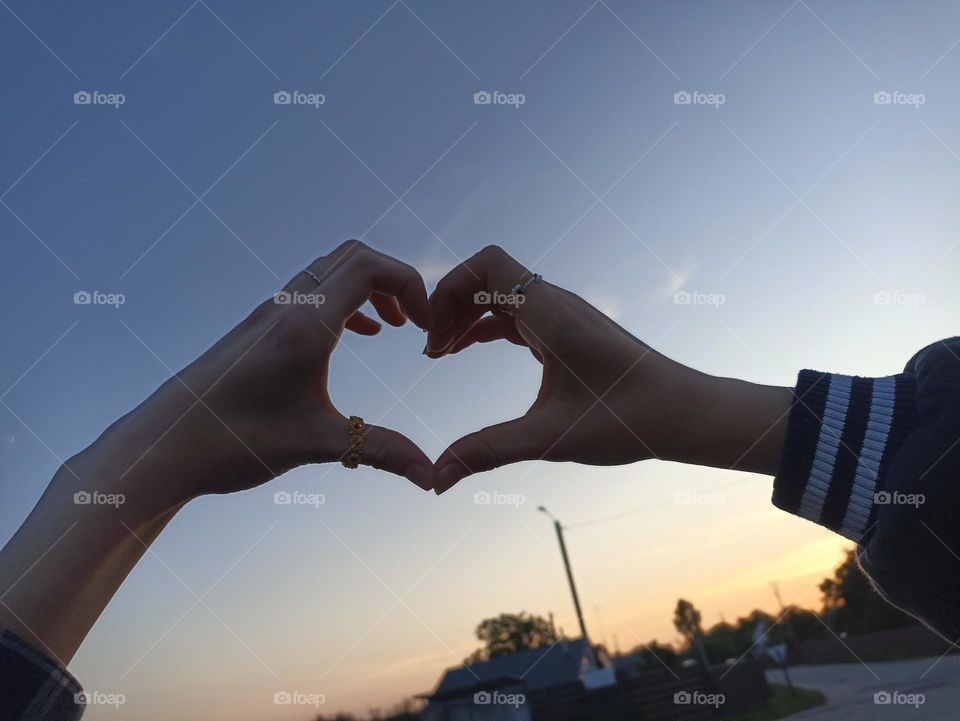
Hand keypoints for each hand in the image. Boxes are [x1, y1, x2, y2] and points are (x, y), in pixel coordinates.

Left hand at [84, 240, 434, 506]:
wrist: (163, 446)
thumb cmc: (233, 440)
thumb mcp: (317, 444)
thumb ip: (382, 451)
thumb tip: (432, 477)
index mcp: (306, 324)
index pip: (371, 267)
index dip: (412, 285)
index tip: (425, 328)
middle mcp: (288, 308)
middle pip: (354, 256)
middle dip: (396, 281)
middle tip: (415, 323)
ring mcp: (271, 314)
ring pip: (331, 271)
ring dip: (369, 288)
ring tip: (393, 325)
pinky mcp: (260, 329)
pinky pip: (313, 292)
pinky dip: (346, 301)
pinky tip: (358, 335)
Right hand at [426, 246, 789, 492]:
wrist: (685, 414)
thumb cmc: (628, 419)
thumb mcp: (550, 438)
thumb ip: (489, 452)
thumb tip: (437, 478)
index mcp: (552, 316)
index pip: (488, 264)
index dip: (450, 287)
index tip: (431, 331)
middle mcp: (558, 305)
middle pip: (489, 277)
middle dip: (452, 305)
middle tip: (431, 351)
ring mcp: (566, 315)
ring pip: (503, 295)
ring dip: (469, 317)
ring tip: (440, 354)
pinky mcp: (572, 330)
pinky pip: (519, 314)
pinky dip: (489, 326)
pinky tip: (471, 351)